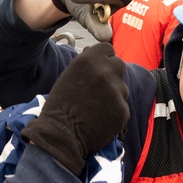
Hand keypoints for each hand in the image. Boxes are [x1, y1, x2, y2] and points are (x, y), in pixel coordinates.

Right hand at [21, 43, 128, 175]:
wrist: (61, 134)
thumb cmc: (60, 105)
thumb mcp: (69, 76)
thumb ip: (87, 66)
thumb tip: (100, 61)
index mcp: (88, 60)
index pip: (108, 49)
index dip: (104, 58)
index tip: (100, 67)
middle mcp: (105, 72)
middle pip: (120, 65)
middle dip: (113, 75)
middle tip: (101, 89)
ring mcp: (116, 91)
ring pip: (122, 89)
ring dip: (113, 96)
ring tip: (96, 108)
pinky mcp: (123, 110)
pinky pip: (122, 108)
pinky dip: (114, 114)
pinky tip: (100, 120)